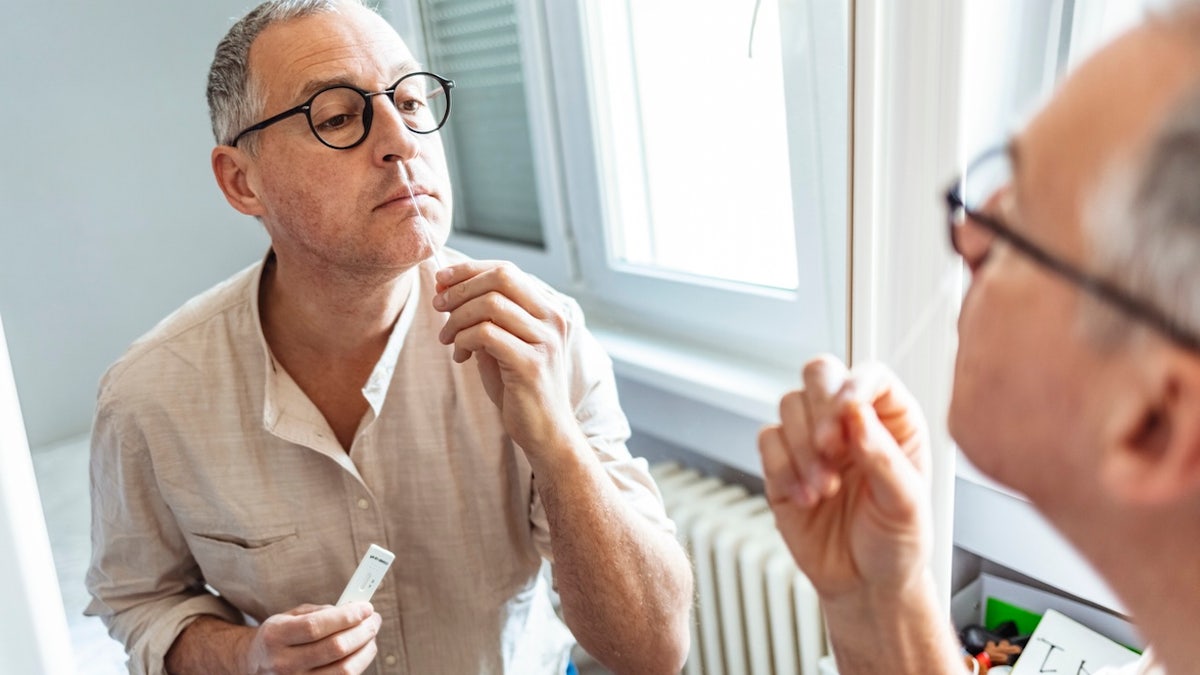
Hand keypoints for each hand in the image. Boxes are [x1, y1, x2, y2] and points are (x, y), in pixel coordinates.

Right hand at [242, 602, 380, 673]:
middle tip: (374, 619)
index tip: (366, 608)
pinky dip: (358, 665)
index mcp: (275, 636)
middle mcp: (283, 663)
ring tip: (370, 635)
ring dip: (366, 650)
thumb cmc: (279, 636)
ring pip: (344, 670)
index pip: (316, 627)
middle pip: (334, 649)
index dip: (346, 617)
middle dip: (362, 631)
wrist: (255, 664)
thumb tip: (353, 609)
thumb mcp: (290, 616)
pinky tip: (360, 652)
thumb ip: (320, 612)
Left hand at [432, 261, 577, 454]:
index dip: (469, 270)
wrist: (546, 432)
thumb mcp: (502, 344)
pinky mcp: (531, 364)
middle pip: (501, 277)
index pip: (506, 270)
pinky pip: (486, 334)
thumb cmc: (520, 388)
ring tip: (447, 339)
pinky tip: (460, 357)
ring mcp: (544, 341)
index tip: (441, 280)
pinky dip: (463, 340)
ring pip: (490, 304)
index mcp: (548, 310)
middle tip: (438, 306)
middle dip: (461, 287)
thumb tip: (448, 286)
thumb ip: (485, 317)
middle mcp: (552, 320)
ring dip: (457, 318)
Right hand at [758, 356, 931, 600]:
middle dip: (820, 410)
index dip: (854, 385)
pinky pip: (767, 440)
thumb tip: (857, 415)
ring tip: (824, 490)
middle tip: (828, 448)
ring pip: (790, 405)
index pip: (870, 376)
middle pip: (820, 374)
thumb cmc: (896, 543)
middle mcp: (851, 421)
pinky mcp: (782, 463)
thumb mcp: (906, 504)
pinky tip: (805, 497)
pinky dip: (782, 468)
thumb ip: (883, 457)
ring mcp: (813, 439)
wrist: (863, 584)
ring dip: (802, 448)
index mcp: (893, 421)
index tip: (846, 413)